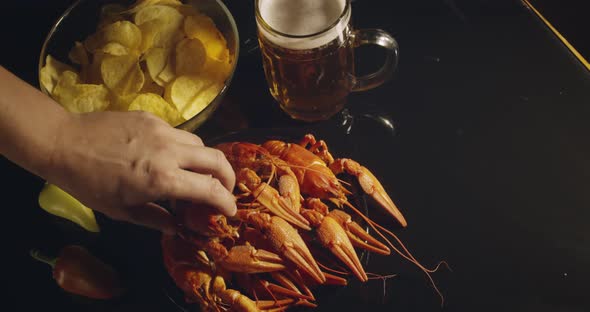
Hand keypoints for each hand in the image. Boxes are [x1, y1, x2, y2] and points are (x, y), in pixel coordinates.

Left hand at [44, 110, 235, 233]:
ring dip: (205, 160)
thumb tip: (177, 227)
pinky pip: (179, 133)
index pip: (210, 189)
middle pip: (217, 159)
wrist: (64, 143)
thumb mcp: (121, 211)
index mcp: (162, 179)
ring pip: (200, 143)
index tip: (230, 211)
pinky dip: (182, 147)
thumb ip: (155, 219)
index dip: (227, 202)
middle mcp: (169, 152)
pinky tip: (167, 155)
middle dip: (228, 177)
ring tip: (195, 172)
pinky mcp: (153, 118)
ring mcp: (162, 131)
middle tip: (225, 188)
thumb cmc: (89, 184)